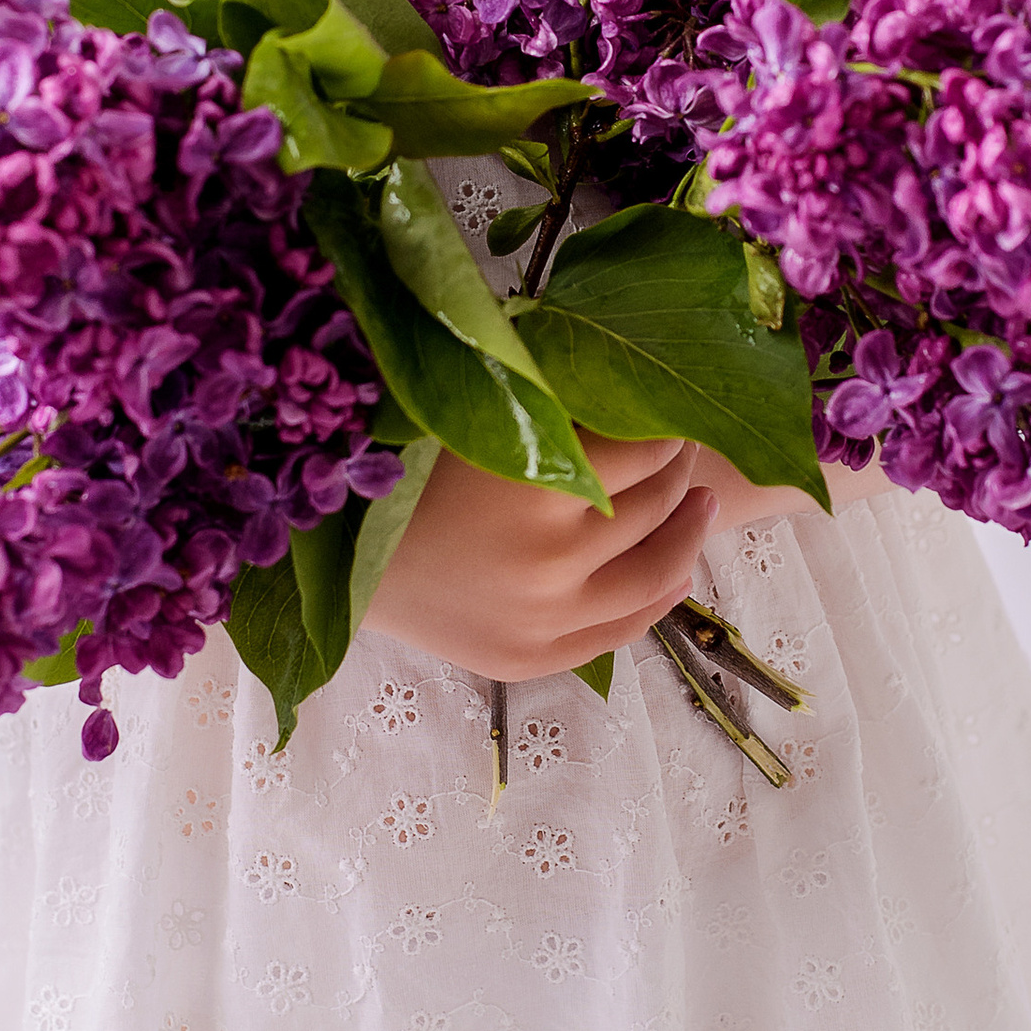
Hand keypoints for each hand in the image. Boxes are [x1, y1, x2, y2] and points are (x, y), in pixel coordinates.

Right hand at [362, 436, 717, 681]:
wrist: (331, 556)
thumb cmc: (397, 468)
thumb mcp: (474, 417)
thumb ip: (550, 402)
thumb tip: (627, 372)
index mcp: (535, 483)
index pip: (647, 449)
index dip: (668, 427)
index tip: (672, 410)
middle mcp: (550, 557)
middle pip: (655, 507)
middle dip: (680, 471)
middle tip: (685, 447)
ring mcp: (544, 617)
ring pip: (655, 575)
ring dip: (688, 534)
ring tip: (699, 506)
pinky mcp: (531, 657)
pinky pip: (622, 631)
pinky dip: (659, 598)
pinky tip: (675, 572)